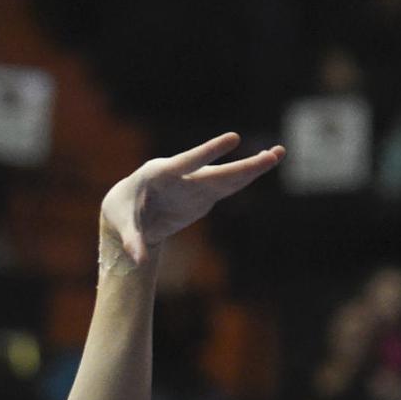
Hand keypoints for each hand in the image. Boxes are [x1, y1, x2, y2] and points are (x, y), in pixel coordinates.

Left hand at [100, 133, 284, 267]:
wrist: (129, 209)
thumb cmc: (122, 212)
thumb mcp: (122, 226)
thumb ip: (132, 241)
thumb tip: (138, 261)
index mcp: (160, 174)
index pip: (187, 162)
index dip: (210, 151)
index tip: (234, 138)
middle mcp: (182, 175)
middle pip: (216, 171)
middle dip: (242, 165)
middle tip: (273, 154)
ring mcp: (194, 184)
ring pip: (226, 177)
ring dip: (251, 169)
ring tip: (277, 154)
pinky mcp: (201, 195)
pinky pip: (225, 188)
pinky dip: (243, 180)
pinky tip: (264, 165)